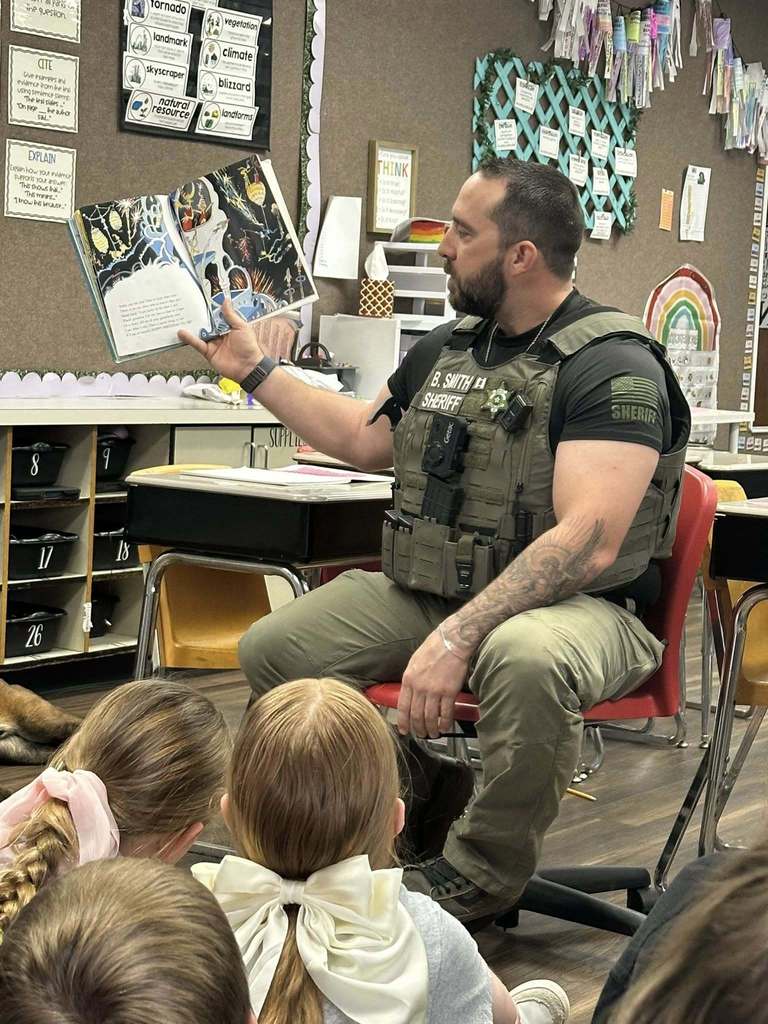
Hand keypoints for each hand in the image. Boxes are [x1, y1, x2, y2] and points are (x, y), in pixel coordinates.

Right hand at [178, 299, 298, 382]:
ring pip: (200, 333)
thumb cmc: (249, 347)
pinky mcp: (208, 352)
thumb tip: (226, 301)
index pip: (217, 316)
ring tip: (181, 317)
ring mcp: (214, 343)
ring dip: (191, 327)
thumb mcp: (241, 327)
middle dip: (198, 317)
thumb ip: (231, 315)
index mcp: (229, 327)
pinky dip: (189, 339)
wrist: (248, 367)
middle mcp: (220, 334)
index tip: (200, 301)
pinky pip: (198, 344)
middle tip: (187, 307)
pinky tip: (182, 333)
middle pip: (206, 324)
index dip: (210, 309)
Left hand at [397, 630, 469, 738]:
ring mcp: (434, 691)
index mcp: (409, 679)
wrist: (452, 641)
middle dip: (418, 728)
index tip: (404, 730)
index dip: (403, 721)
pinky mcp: (449, 692)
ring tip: (433, 734)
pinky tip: (444, 727)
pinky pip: (446, 713)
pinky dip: (444, 723)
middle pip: (416, 715)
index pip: (403, 706)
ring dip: (431, 729)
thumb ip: (411, 678)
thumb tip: (410, 691)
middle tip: (420, 734)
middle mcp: (419, 687)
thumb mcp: (414, 661)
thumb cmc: (435, 647)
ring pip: (430, 717)